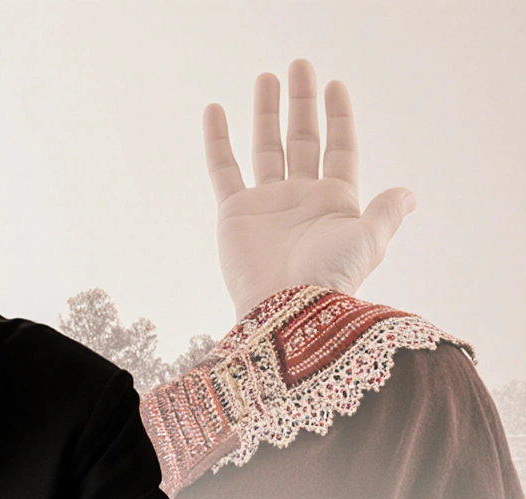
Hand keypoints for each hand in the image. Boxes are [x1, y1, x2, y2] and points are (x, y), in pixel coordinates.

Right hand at [206, 59, 414, 318]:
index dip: (338, 116)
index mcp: (336, 200)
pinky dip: (218, 140)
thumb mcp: (369, 240)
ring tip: (267, 77)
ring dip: (267, 112)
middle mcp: (301, 197)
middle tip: (299, 65)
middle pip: (302, 138)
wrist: (286, 307)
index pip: (339, 146)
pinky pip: (223, 168)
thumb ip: (385, 212)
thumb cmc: (331, 277)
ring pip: (266, 146)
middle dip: (302, 102)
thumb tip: (408, 193)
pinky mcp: (234, 211)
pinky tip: (216, 110)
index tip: (334, 85)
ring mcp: (266, 203)